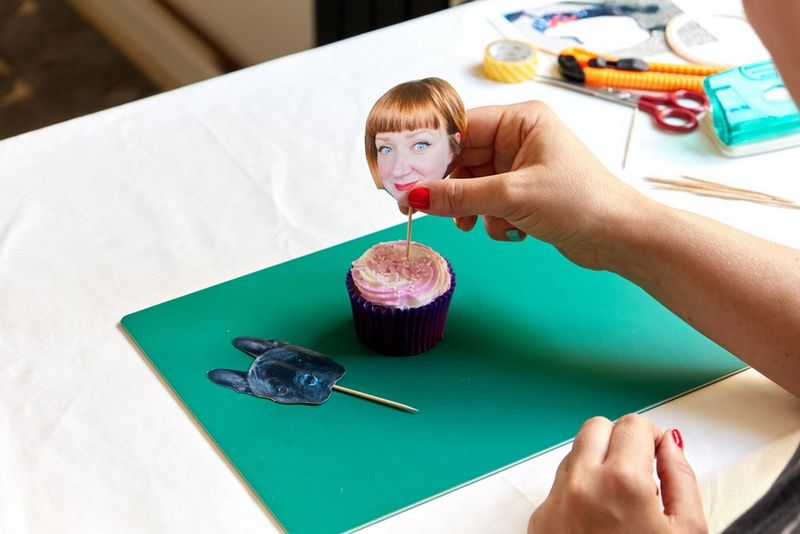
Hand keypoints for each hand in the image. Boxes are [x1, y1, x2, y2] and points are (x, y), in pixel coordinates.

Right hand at [404, 101, 652, 270]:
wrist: (620, 237)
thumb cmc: (579, 202)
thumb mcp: (512, 197)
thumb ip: (460, 196)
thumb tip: (414, 198)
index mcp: (521, 120)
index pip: (462, 128)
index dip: (433, 153)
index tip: (406, 176)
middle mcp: (519, 138)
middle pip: (464, 159)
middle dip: (452, 188)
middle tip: (424, 209)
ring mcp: (522, 166)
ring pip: (473, 184)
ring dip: (472, 208)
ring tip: (475, 225)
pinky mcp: (525, 192)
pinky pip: (488, 201)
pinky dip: (490, 218)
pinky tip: (508, 230)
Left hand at [529, 414, 705, 533]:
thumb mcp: (687, 533)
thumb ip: (682, 477)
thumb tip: (670, 444)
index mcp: (621, 482)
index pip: (634, 424)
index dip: (653, 438)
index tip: (659, 456)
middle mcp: (580, 484)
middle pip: (597, 427)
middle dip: (621, 442)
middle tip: (640, 474)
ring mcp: (554, 501)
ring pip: (575, 453)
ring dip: (597, 465)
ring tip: (620, 505)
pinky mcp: (538, 519)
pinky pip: (558, 486)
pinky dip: (578, 492)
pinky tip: (599, 523)